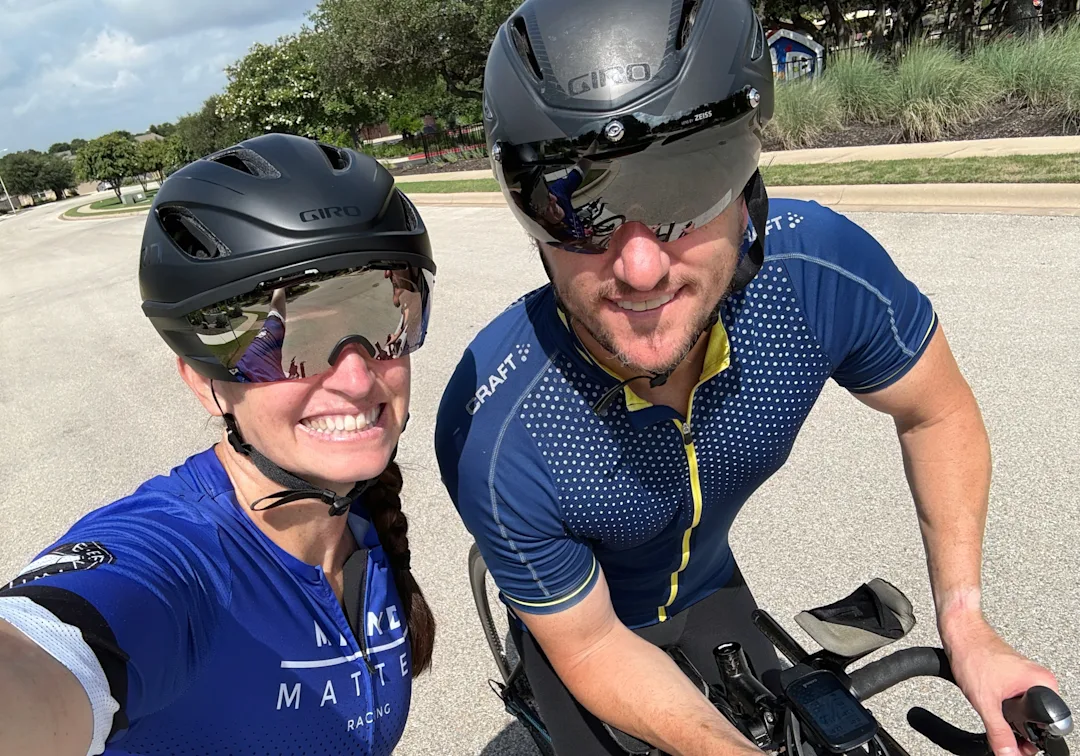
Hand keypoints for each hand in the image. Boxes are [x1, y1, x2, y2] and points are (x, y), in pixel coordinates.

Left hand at [945, 618, 1060, 755]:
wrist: (961, 633)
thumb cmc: (974, 655)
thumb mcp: (986, 702)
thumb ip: (998, 732)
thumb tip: (1008, 754)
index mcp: (1044, 684)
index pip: (1047, 726)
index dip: (1029, 741)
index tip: (1017, 748)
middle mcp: (1041, 680)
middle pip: (1036, 721)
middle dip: (1018, 731)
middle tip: (1001, 731)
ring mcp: (1030, 677)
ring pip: (1026, 711)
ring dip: (1010, 719)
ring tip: (993, 709)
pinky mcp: (1017, 675)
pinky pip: (1018, 700)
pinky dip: (1006, 707)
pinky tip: (993, 701)